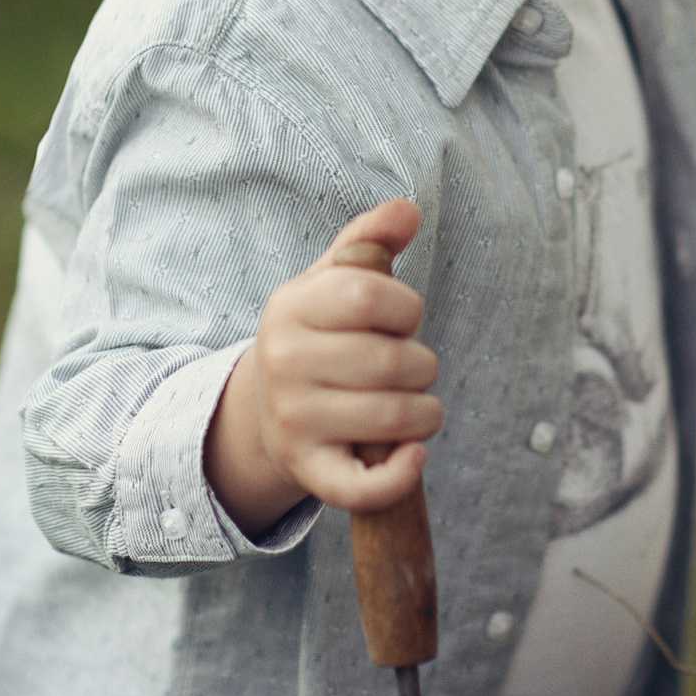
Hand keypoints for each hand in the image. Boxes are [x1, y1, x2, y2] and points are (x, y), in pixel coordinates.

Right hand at [206, 198, 442, 533]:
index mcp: (290, 307)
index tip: (400, 317)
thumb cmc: (319, 336)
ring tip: (414, 405)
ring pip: (394, 417)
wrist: (269, 409)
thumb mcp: (331, 280)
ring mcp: (292, 421)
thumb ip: (368, 240)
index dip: (406, 307)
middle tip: (409, 368)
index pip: (372, 295)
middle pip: (392, 361)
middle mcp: (283, 364)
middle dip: (422, 364)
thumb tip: (407, 209)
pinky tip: (413, 454)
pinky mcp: (308, 471)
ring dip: (426, 412)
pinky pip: (364, 486)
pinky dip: (401, 473)